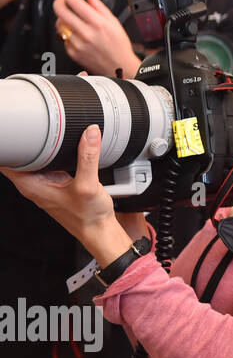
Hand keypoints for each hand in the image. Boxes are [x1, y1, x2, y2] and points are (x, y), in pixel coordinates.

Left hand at [0, 124, 133, 265]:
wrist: (99, 230)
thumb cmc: (88, 217)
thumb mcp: (88, 185)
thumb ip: (88, 157)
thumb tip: (90, 133)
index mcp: (31, 185)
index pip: (6, 160)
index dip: (10, 143)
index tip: (19, 130)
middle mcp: (34, 184)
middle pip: (19, 156)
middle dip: (27, 141)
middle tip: (41, 127)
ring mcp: (44, 183)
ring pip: (35, 159)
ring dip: (42, 147)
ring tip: (55, 137)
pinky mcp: (56, 183)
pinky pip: (49, 163)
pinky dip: (54, 155)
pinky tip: (65, 151)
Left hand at [53, 0, 139, 76]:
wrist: (119, 67)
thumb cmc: (119, 45)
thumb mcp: (114, 23)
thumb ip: (99, 7)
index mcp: (98, 23)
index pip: (75, 3)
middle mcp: (86, 33)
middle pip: (61, 12)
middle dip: (58, 3)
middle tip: (61, 1)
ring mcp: (78, 43)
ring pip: (60, 25)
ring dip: (63, 19)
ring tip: (73, 21)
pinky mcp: (72, 52)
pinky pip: (64, 38)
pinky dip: (68, 34)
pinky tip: (78, 35)